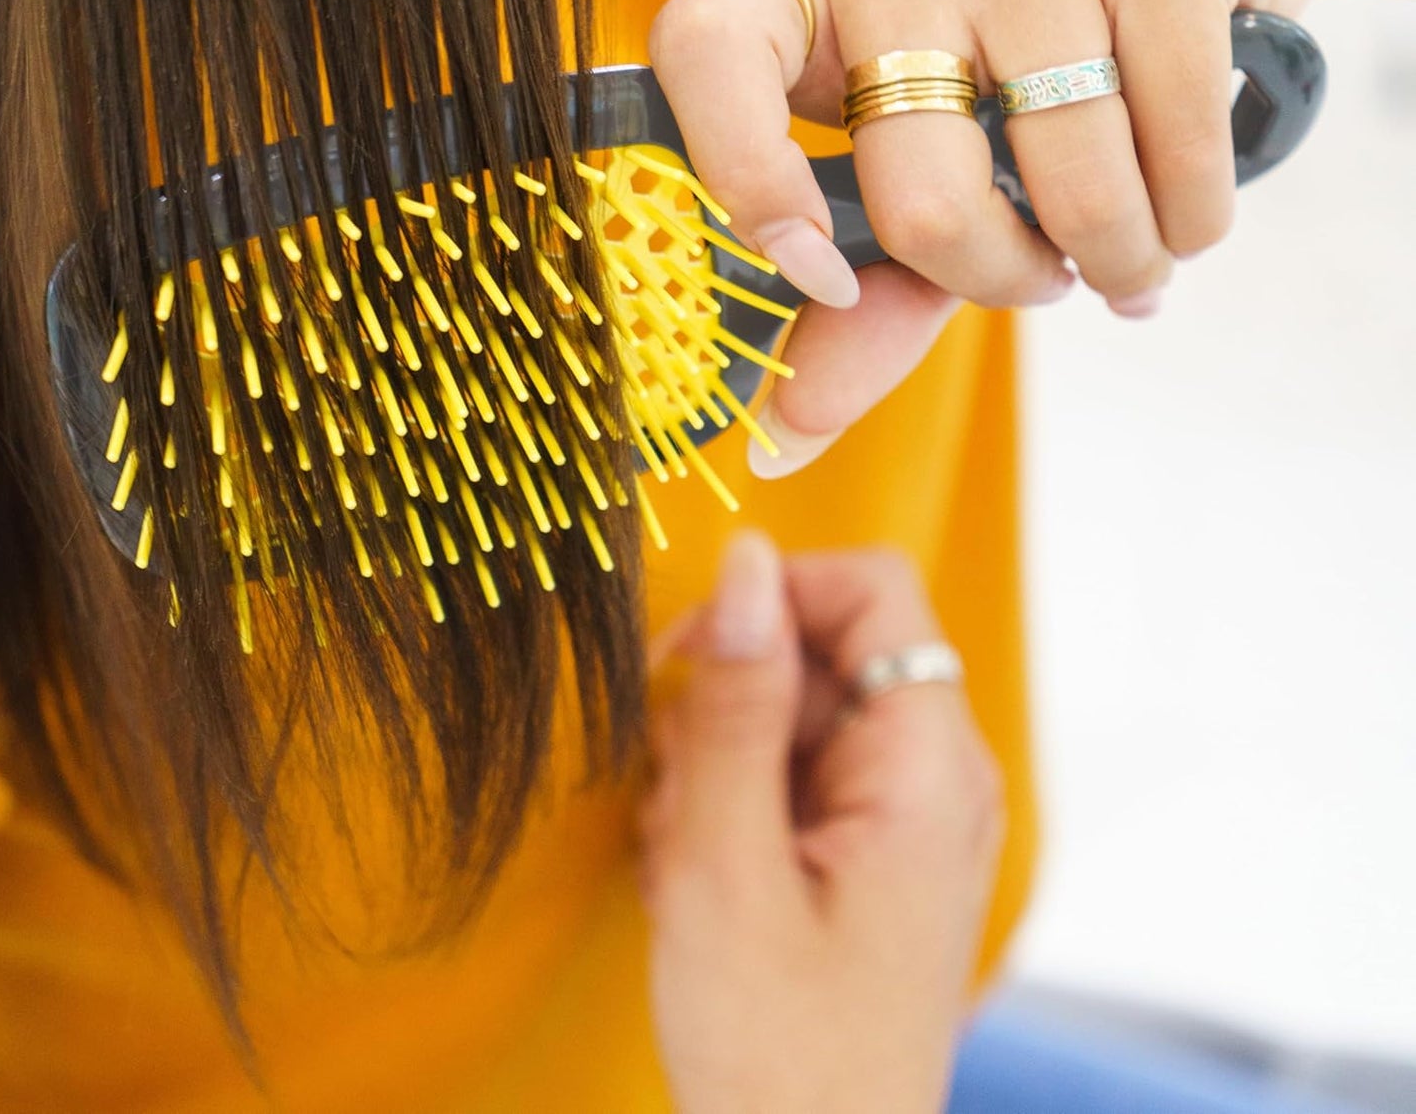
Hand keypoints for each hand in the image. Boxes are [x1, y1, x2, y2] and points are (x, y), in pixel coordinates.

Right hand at [642, 533, 1003, 1113]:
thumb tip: (745, 562)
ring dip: (719, 764)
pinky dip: (734, 804)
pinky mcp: (871, 846)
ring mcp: (906, 813)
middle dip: (730, 705)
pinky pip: (794, 771)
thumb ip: (733, 706)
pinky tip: (706, 875)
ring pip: (794, 713)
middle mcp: (935, 775)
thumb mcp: (726, 867)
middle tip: (681, 801)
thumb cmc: (781, 1054)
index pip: (871, 590)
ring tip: (691, 859)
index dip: (776, 597)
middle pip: (822, 653)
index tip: (694, 659)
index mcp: (929, 767)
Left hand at [651, 0, 1338, 473]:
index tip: (815, 274)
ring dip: (1117, 260)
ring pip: (1068, 185)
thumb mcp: (927, 174)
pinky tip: (1186, 206)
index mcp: (802, 0)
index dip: (741, 174)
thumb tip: (782, 445)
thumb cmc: (1030, 71)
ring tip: (1129, 246)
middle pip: (922, 196)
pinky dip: (1193, 219)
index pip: (704, 52)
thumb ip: (860, 305)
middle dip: (1004, 283)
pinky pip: (1177, 146)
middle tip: (1042, 278)